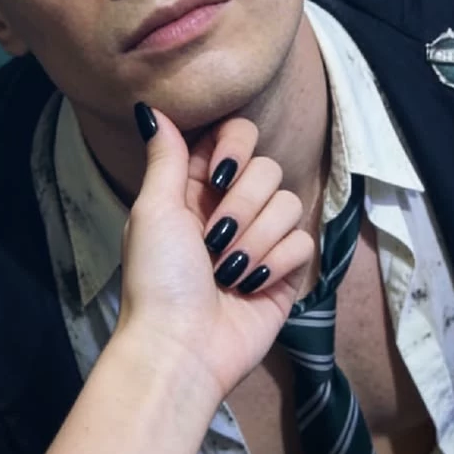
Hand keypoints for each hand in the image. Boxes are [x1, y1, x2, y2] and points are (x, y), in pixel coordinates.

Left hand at [115, 105, 314, 402]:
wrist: (181, 347)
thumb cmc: (157, 279)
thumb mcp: (153, 209)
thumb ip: (164, 155)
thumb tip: (149, 107)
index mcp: (195, 188)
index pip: (235, 136)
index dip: (234, 148)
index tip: (217, 174)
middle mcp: (230, 208)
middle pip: (267, 168)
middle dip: (241, 206)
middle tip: (213, 241)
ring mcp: (260, 240)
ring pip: (288, 204)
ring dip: (255, 241)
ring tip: (227, 272)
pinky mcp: (285, 272)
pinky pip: (303, 242)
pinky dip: (276, 264)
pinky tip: (250, 286)